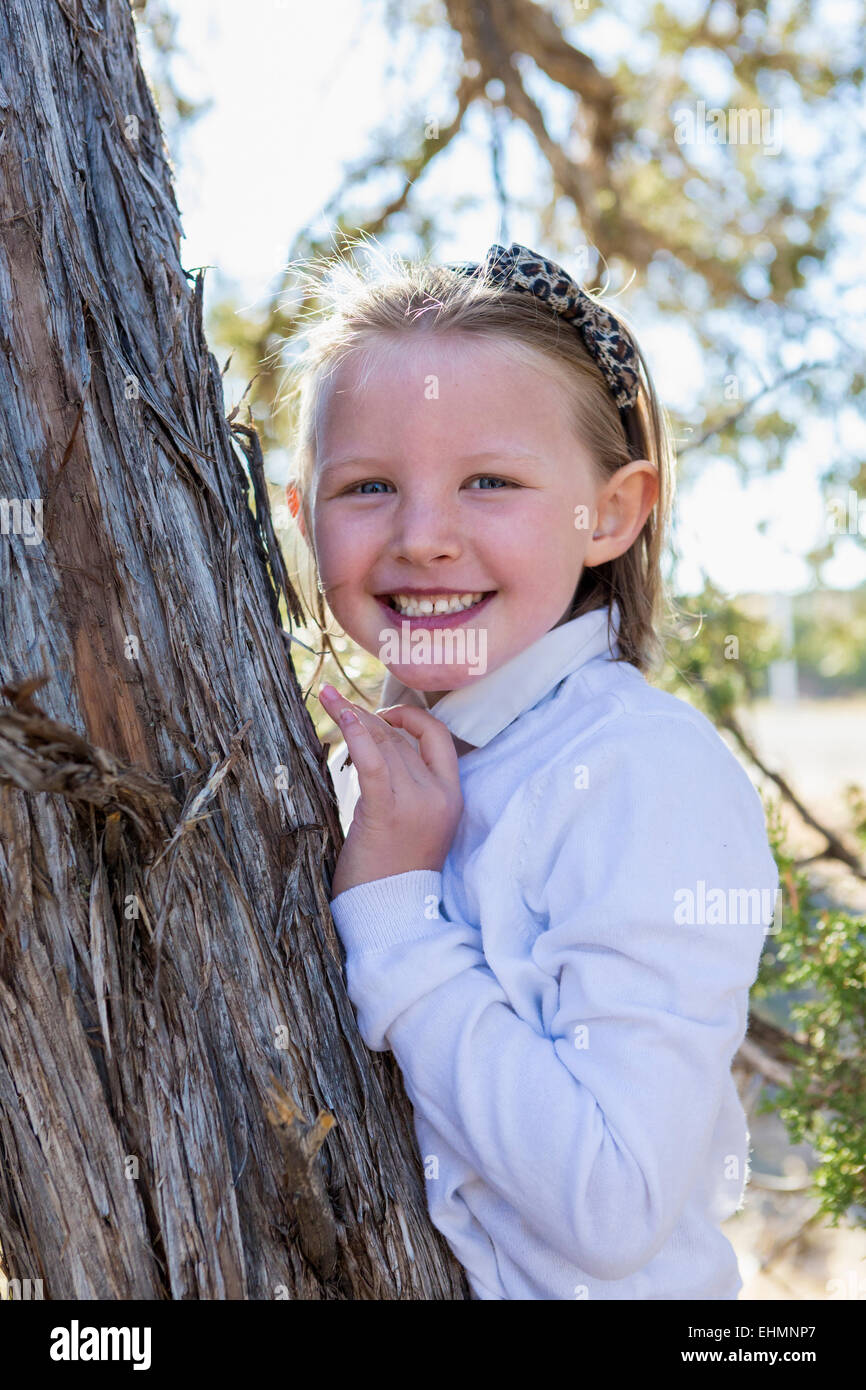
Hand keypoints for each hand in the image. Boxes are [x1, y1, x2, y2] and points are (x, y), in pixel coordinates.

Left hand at [319, 684, 463, 896]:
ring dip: (354, 717)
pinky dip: (355, 733)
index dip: (410, 717)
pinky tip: (340, 714)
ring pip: (385, 744)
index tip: (383, 715)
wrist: (388, 914)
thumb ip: (407, 787)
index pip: (439, 737)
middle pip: (403, 739)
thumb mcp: (414, 824)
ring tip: (328, 699)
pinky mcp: (387, 812)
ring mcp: (417, 803)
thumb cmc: (391, 872)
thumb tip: (379, 748)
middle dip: (369, 718)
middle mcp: (439, 795)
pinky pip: (373, 761)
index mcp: (451, 797)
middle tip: (339, 704)